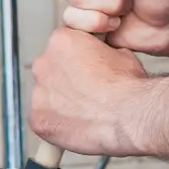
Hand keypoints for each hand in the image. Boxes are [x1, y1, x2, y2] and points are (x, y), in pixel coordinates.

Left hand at [30, 27, 146, 155]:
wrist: (131, 115)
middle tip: (87, 94)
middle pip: (50, 71)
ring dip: (61, 103)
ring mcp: (38, 93)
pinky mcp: (38, 120)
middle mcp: (43, 63)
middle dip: (65, 81)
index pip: (61, 46)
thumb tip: (99, 60)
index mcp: (60, 40)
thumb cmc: (128, 85)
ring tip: (86, 112)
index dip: (76, 61)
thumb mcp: (119, 52)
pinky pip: (44, 121)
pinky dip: (57, 126)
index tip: (86, 72)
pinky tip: (78, 127)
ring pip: (46, 97)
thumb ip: (99, 52)